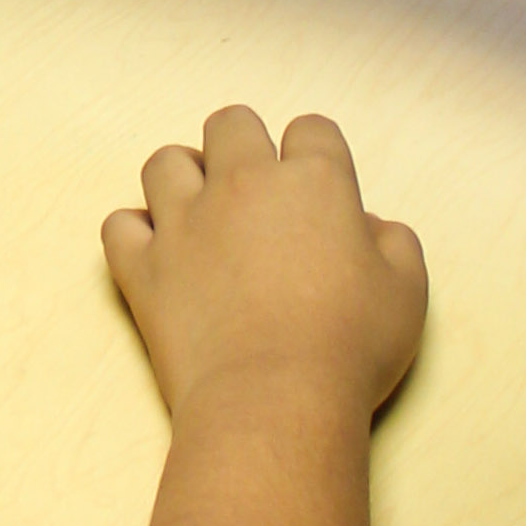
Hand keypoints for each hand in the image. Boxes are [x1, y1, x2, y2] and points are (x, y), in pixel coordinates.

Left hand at [103, 108, 426, 430]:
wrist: (276, 400)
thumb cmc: (350, 348)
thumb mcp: (406, 293)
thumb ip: (394, 244)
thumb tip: (370, 226)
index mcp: (312, 181)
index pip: (312, 130)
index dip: (318, 157)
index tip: (322, 192)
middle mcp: (243, 184)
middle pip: (231, 125)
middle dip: (244, 147)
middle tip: (257, 197)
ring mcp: (184, 222)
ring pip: (165, 162)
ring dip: (183, 180)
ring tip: (201, 215)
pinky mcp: (144, 266)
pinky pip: (119, 226)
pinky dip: (135, 235)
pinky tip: (157, 256)